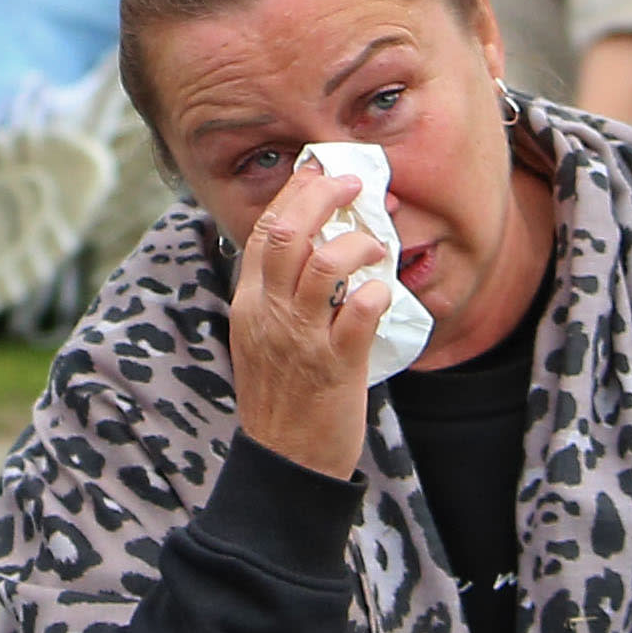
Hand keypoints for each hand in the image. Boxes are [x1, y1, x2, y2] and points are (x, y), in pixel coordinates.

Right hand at [223, 157, 388, 481]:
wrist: (284, 461)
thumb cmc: (279, 397)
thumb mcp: (260, 338)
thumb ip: (276, 294)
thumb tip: (310, 250)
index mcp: (248, 303)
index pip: (264, 231)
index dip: (294, 193)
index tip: (320, 170)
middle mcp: (269, 314)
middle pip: (286, 233)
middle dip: (322, 198)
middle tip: (354, 185)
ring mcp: (300, 339)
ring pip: (323, 266)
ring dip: (357, 244)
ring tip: (377, 247)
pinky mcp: (335, 365)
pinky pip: (358, 314)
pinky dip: (375, 294)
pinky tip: (383, 293)